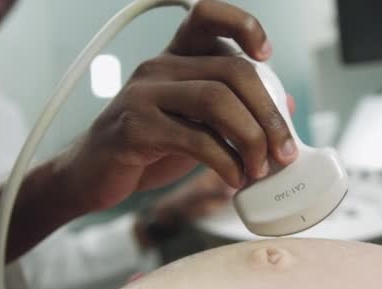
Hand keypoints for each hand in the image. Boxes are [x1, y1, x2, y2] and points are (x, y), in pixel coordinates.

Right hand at [53, 0, 298, 214]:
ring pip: (217, 101)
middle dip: (268, 114)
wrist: (95, 175)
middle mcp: (160, 67)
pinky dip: (226, 162)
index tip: (267, 57)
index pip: (207, 17)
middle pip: (232, 71)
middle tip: (283, 151)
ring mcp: (144, 94)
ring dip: (251, 139)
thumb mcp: (197, 123)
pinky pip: (196, 139)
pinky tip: (235, 178)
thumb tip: (286, 107)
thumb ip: (235, 111)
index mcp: (176, 58)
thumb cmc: (151, 145)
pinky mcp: (134, 127)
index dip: (244, 27)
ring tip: (260, 168)